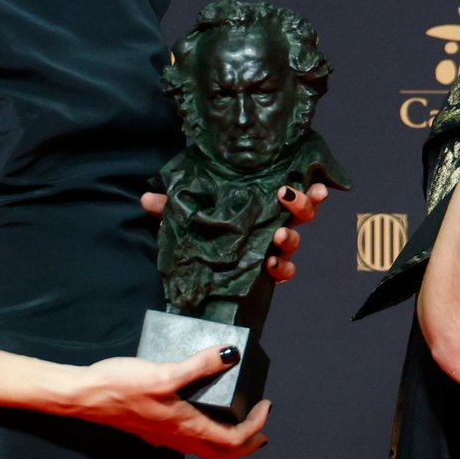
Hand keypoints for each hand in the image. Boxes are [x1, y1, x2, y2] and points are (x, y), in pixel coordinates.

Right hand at [71, 347, 269, 458]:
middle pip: (221, 453)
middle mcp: (178, 437)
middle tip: (261, 425)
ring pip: (205, 447)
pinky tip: (202, 411)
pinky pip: (188, 438)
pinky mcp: (153, 428)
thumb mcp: (164, 372)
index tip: (265, 405)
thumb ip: (199, 365)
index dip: (255, 426)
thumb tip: (232, 354)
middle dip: (247, 443)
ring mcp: (164, 435)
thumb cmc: (122, 386)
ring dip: (227, 439)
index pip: (233, 440)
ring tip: (239, 419)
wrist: (85, 396)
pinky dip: (207, 431)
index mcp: (186, 427)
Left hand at [139, 182, 326, 283]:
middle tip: (288, 199)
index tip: (313, 182)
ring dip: (290, 238)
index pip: (287, 191)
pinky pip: (284, 271)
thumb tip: (147, 198)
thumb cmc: (200, 232)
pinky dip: (281, 268)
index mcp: (259, 204)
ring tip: (278, 237)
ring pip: (294, 242)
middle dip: (302, 206)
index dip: (304, 187)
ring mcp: (271, 250)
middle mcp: (271, 224)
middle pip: (301, 214)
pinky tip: (270, 265)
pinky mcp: (267, 274)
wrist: (200, 276)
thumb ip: (170, 206)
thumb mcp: (185, 216)